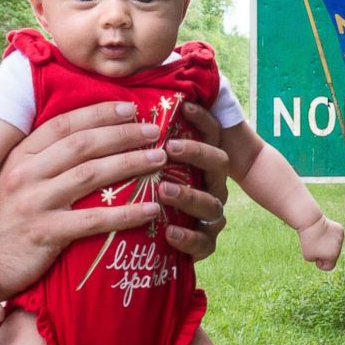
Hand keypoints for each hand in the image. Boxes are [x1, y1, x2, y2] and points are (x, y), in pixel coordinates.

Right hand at [0, 102, 167, 298]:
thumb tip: (91, 138)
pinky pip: (93, 220)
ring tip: (159, 159)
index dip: (98, 114)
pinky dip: (126, 213)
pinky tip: (151, 209)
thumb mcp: (17, 182)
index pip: (64, 125)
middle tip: (154, 131)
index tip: (130, 108)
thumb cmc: (8, 220)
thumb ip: (45, 161)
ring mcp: (34, 203)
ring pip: (91, 175)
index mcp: (20, 156)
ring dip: (130, 164)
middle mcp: (25, 174)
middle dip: (122, 134)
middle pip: (83, 145)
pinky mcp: (45, 233)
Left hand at [159, 102, 229, 261]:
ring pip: (212, 203)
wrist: (153, 244)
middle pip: (219, 163)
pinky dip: (188, 237)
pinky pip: (205, 242)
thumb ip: (143, 141)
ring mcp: (210, 215)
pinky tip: (169, 232)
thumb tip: (125, 100)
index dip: (202, 119)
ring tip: (163, 190)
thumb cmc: (144, 195)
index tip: (183, 107)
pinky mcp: (204, 244)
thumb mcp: (145, 167)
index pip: (211, 134)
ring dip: (188, 194)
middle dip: (197, 153)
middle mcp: (211, 185)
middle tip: (169, 148)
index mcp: (202, 163)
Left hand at [297, 214, 343, 270]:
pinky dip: (331, 236)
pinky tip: (324, 232)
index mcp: (332, 256)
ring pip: (335, 246)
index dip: (321, 264)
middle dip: (325, 253)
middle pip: (333, 256)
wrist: (310, 222)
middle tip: (315, 246)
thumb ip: (319, 260)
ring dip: (328, 245)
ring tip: (319, 238)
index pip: (330, 267)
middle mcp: (339, 248)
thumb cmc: (308, 241)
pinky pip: (336, 237)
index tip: (315, 258)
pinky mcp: (340, 230)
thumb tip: (327, 255)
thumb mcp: (308, 257)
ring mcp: (341, 238)